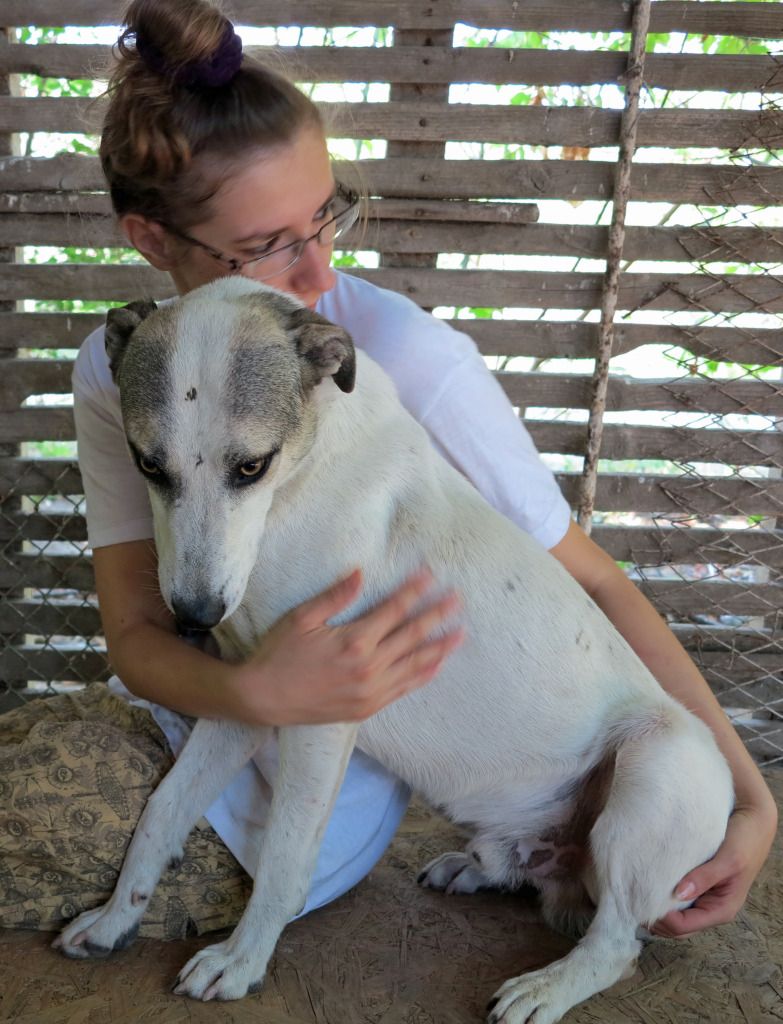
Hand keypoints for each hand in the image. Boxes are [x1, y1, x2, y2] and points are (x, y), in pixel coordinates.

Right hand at [229, 567, 463, 726]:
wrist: (263, 699)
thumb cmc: (279, 655)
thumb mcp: (301, 619)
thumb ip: (335, 597)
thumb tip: (359, 573)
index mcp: (354, 641)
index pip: (394, 610)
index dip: (414, 590)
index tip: (430, 575)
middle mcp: (369, 667)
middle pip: (413, 636)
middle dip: (437, 615)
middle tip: (457, 599)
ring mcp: (371, 690)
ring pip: (416, 664)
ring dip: (440, 646)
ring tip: (460, 632)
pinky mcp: (368, 707)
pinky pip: (405, 688)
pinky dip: (424, 674)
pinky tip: (437, 663)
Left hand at [651, 795, 777, 937]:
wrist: (753, 821)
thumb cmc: (745, 841)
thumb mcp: (728, 859)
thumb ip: (705, 877)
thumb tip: (678, 894)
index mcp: (721, 910)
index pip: (684, 927)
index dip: (661, 919)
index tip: (641, 900)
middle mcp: (711, 908)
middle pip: (677, 928)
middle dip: (655, 919)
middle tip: (631, 900)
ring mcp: (704, 898)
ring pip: (675, 916)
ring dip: (657, 909)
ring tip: (637, 894)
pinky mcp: (698, 885)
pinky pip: (677, 899)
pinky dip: (662, 896)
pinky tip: (648, 883)